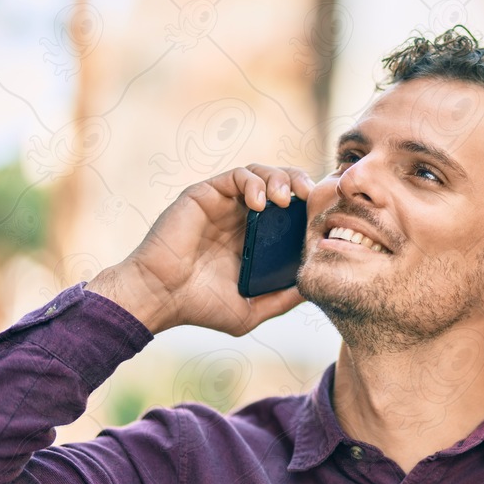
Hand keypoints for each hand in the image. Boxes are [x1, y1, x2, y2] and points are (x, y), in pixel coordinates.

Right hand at [86, 165, 314, 335]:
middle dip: (299, 183)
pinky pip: (237, 176)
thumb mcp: (251, 309)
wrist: (159, 298)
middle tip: (310, 197)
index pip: (290, 211)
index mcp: (256, 240)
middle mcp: (241, 218)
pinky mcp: (204, 194)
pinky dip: (254, 182)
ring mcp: (223, 204)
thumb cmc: (199, 307)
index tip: (323, 214)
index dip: (308, 207)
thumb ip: (282, 299)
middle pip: (280, 184)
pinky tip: (261, 202)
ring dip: (280, 178)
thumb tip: (314, 289)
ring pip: (260, 173)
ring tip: (287, 199)